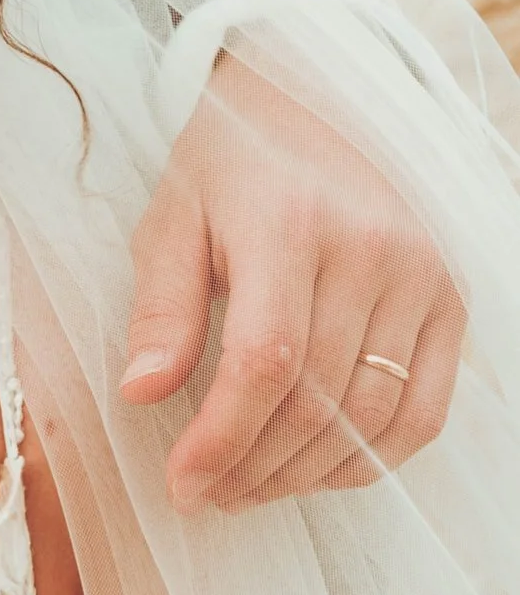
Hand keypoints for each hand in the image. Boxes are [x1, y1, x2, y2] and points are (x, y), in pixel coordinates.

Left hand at [120, 56, 461, 507]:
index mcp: (290, 224)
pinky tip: (316, 469)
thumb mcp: (172, 219)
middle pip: (317, 402)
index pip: (265, 364)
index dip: (222, 441)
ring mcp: (423, 276)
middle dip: (252, 468)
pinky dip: (371, 458)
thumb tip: (142, 395)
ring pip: (371, 418)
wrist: (315, 101)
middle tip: (205, 494)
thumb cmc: (231, 166)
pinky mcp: (452, 300)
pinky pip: (425, 410)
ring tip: (249, 487)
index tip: (181, 485)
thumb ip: (162, 309)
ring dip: (305, 475)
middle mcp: (371, 250)